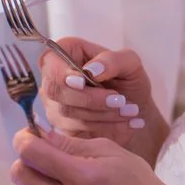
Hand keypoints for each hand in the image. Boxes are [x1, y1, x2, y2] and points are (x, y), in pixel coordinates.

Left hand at [10, 125, 184, 184]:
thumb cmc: (134, 182)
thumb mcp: (109, 151)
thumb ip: (70, 143)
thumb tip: (37, 134)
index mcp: (84, 175)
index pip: (32, 153)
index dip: (23, 140)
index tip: (26, 138)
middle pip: (20, 175)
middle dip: (25, 162)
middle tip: (41, 161)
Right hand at [36, 36, 167, 157]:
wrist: (135, 109)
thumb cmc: (128, 80)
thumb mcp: (130, 63)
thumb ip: (112, 60)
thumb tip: (91, 70)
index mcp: (65, 52)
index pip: (50, 61)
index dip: (61, 73)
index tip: (83, 81)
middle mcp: (53, 79)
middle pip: (56, 91)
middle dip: (90, 98)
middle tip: (120, 100)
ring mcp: (54, 105)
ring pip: (68, 113)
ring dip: (104, 114)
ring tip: (131, 111)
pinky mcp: (62, 128)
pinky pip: (77, 131)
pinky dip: (106, 128)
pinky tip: (127, 124)